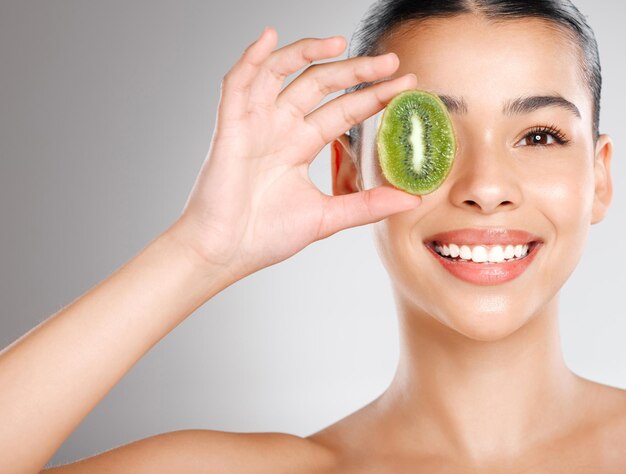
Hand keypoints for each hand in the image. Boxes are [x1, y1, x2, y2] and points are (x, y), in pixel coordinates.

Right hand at [173, 27, 420, 279]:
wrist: (225, 252)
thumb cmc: (265, 236)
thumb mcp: (327, 217)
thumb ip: (367, 205)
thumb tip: (412, 200)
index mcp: (301, 146)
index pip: (343, 110)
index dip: (373, 95)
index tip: (406, 84)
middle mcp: (280, 128)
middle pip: (320, 85)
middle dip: (354, 70)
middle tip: (390, 61)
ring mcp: (255, 124)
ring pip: (281, 73)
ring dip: (307, 53)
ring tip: (340, 42)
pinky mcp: (231, 127)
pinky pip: (238, 83)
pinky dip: (251, 58)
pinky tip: (269, 38)